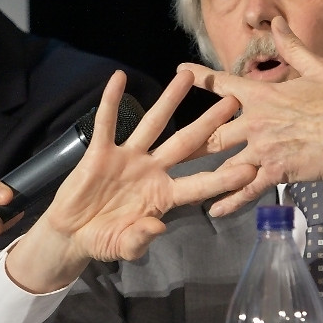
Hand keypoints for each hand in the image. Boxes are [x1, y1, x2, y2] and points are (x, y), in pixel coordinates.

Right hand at [4, 69, 257, 293]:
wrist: (72, 234)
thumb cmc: (103, 240)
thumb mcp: (123, 246)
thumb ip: (139, 240)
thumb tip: (158, 228)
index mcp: (164, 196)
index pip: (199, 184)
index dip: (223, 178)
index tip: (250, 168)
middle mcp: (152, 171)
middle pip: (186, 143)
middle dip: (209, 123)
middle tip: (233, 104)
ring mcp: (128, 158)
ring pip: (153, 124)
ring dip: (169, 100)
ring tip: (187, 76)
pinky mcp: (101, 152)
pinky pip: (106, 123)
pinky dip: (111, 101)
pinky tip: (119, 78)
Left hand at [179, 16, 322, 215]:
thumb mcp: (317, 67)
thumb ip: (291, 47)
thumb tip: (278, 21)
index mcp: (262, 95)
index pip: (224, 83)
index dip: (201, 76)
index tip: (180, 70)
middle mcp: (256, 122)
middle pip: (213, 133)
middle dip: (191, 141)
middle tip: (171, 148)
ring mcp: (263, 149)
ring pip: (225, 164)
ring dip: (205, 174)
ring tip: (183, 183)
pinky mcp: (274, 172)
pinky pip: (246, 189)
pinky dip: (229, 200)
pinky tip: (214, 210)